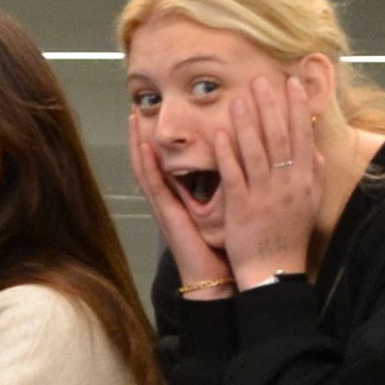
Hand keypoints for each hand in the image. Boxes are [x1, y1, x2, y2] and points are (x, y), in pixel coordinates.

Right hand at [126, 109, 232, 294]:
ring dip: (137, 143)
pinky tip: (143, 147)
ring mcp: (165, 207)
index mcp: (184, 196)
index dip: (163, 139)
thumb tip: (252, 154)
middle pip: (151, 161)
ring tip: (133, 118)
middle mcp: (170, 199)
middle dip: (142, 135)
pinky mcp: (167, 216)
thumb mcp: (232, 207)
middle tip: (137, 106)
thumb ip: (234, 182)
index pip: (169, 161)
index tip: (164, 115)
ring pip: (145, 169)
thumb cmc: (225, 246)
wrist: (215, 278)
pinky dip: (146, 166)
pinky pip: (154, 186)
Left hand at [218, 72, 325, 288]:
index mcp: (303, 181)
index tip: (292, 83)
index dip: (296, 108)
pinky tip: (219, 133)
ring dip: (247, 123)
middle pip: (279, 138)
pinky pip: (234, 176)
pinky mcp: (242, 208)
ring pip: (256, 152)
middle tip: (262, 79)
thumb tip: (314, 150)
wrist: (275, 271)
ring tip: (238, 98)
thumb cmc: (290, 237)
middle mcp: (287, 184)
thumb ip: (313, 176)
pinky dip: (227, 154)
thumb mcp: (310, 205)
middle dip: (271, 106)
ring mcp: (264, 195)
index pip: (302, 136)